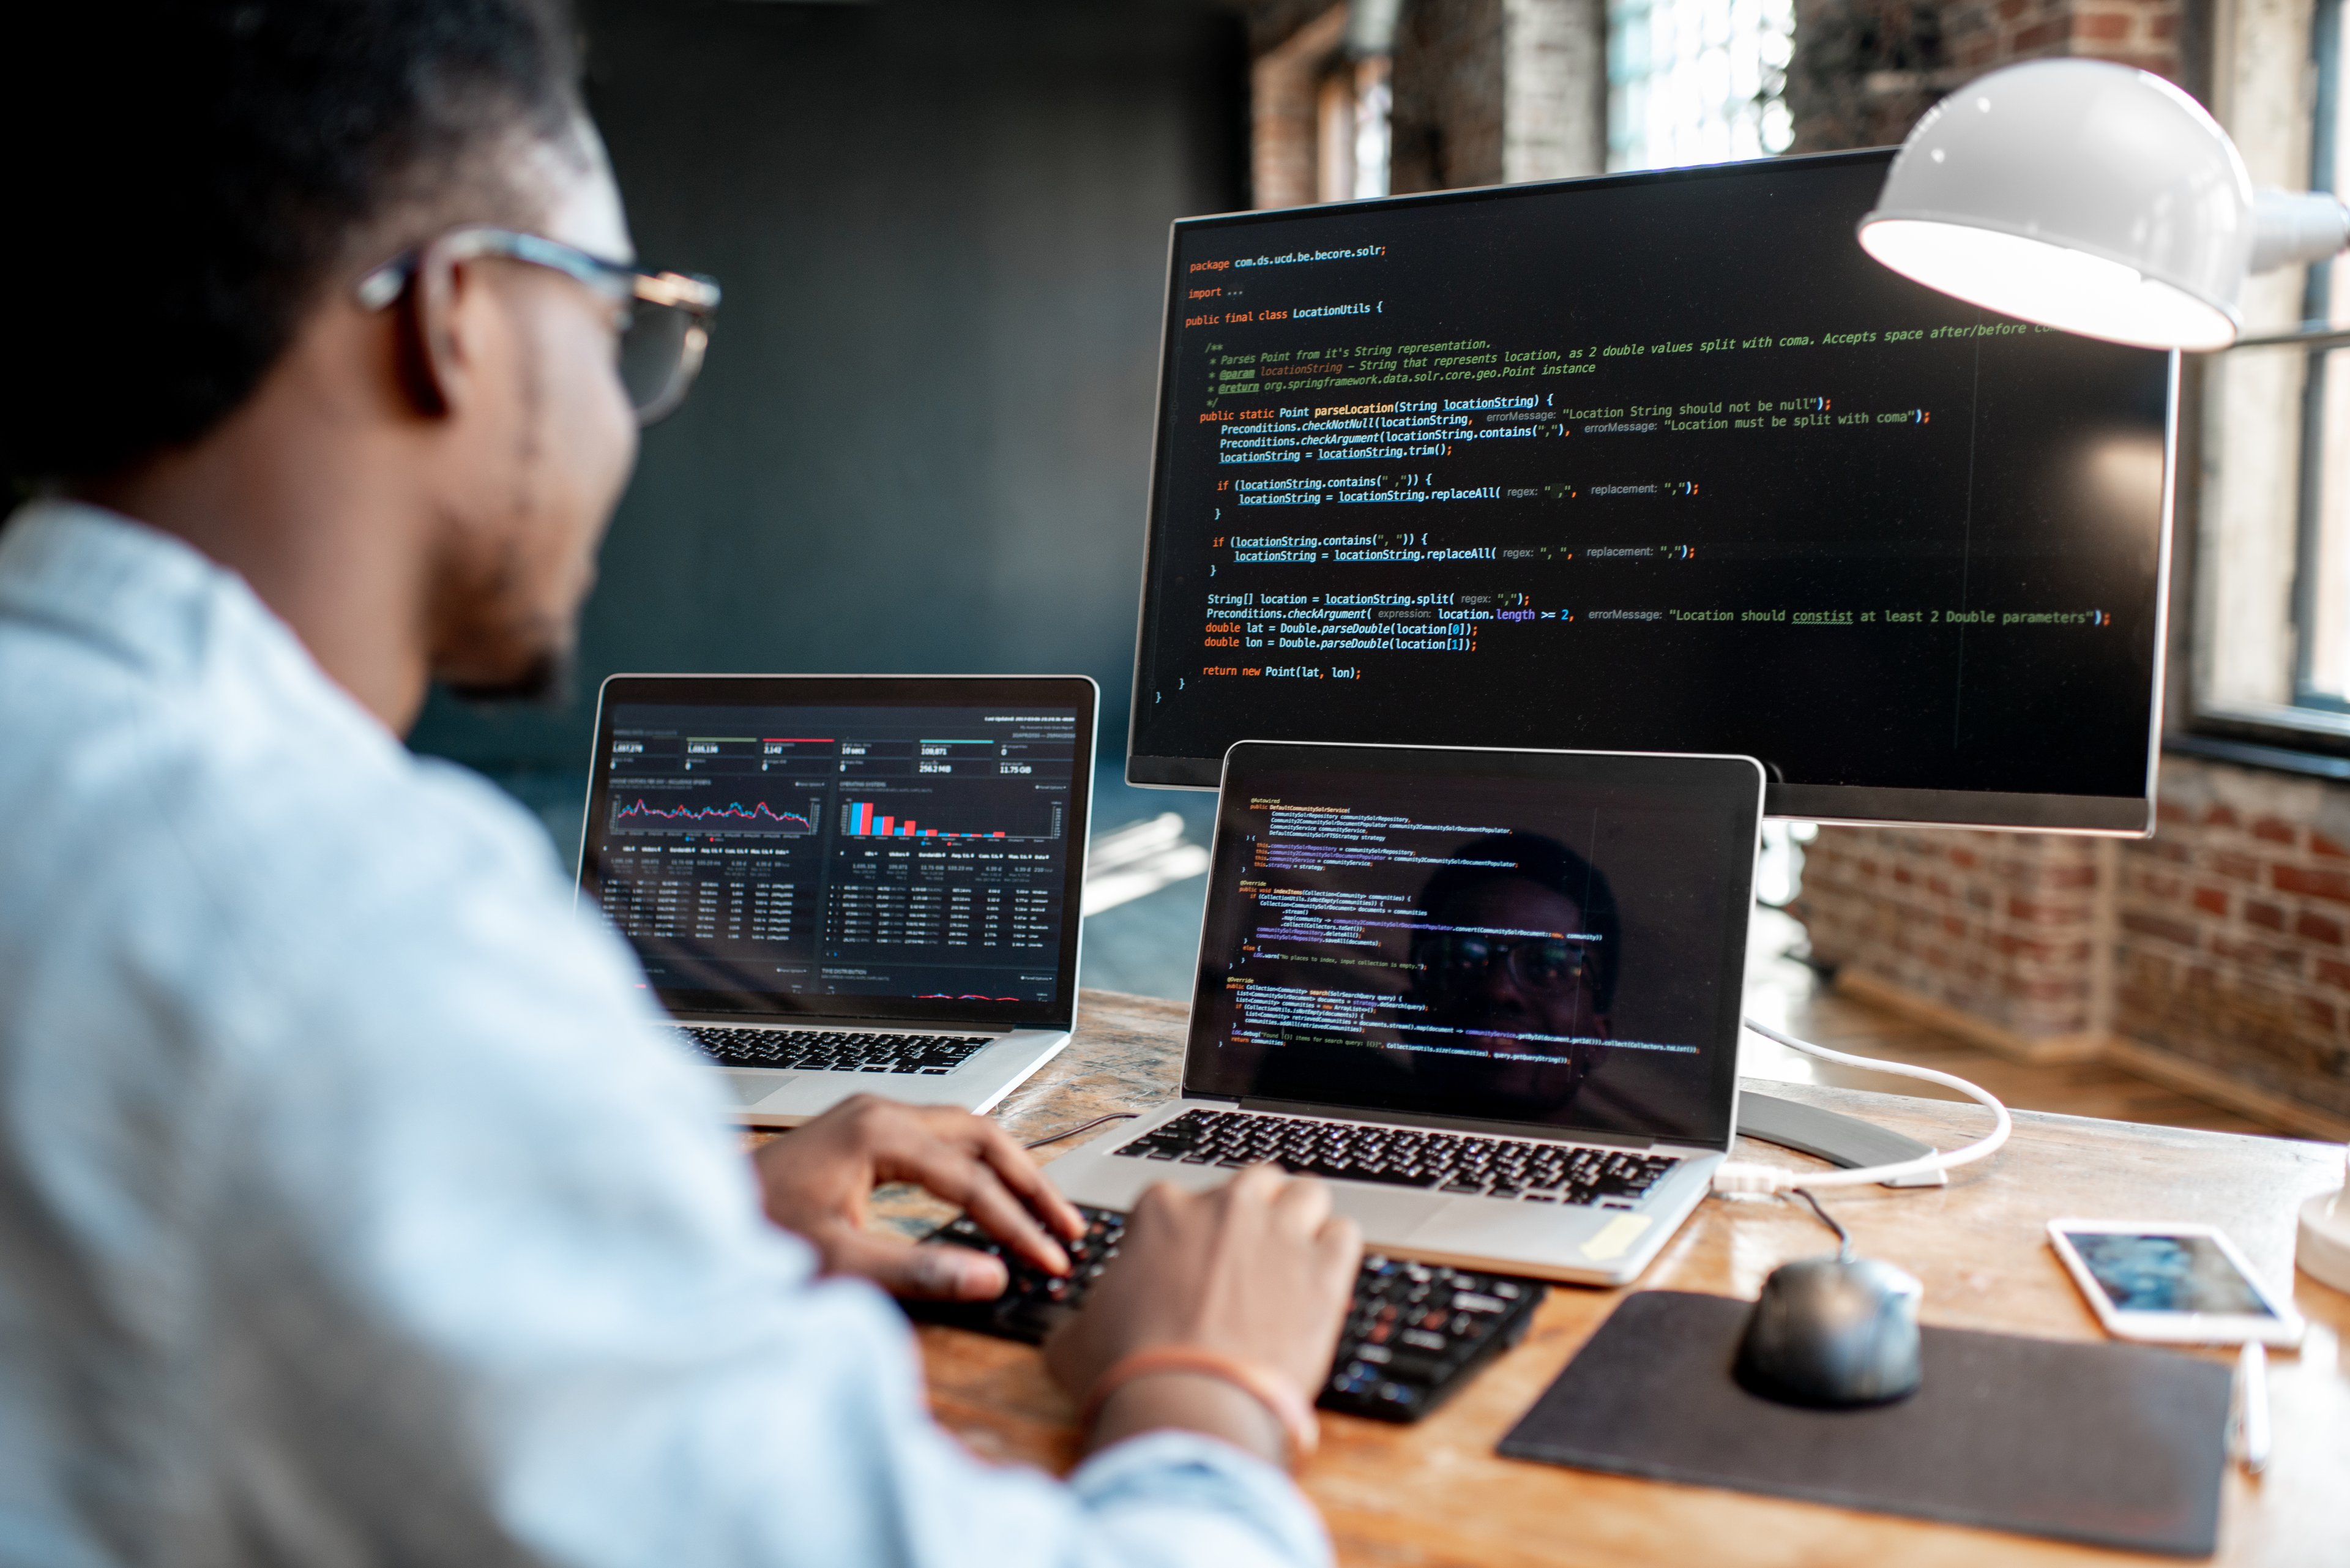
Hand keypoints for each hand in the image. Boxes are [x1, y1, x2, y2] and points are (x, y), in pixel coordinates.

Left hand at [752, 1095, 1084, 1300]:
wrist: (695, 1215)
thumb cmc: (754, 1234)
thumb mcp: (837, 1262)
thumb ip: (918, 1271)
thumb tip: (991, 1277)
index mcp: (878, 1133)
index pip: (971, 1179)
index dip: (1017, 1224)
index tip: (1050, 1261)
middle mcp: (879, 1113)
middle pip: (982, 1137)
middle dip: (1030, 1184)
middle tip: (1068, 1228)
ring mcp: (869, 1118)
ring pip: (964, 1133)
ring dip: (1008, 1171)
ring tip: (1044, 1213)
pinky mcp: (861, 1135)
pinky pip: (939, 1141)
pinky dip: (975, 1167)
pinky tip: (990, 1195)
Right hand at [1044, 1166, 1360, 1458]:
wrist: (1187, 1405)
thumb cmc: (1128, 1372)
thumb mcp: (1076, 1339)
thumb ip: (1082, 1317)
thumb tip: (1077, 1329)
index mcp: (1162, 1210)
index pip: (1184, 1199)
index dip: (1190, 1234)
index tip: (1193, 1266)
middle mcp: (1226, 1207)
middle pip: (1254, 1183)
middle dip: (1254, 1213)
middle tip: (1250, 1257)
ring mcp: (1280, 1232)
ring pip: (1307, 1194)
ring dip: (1302, 1220)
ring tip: (1294, 1261)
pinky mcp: (1325, 1268)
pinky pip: (1346, 1234)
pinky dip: (1337, 1253)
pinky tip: (1324, 1281)